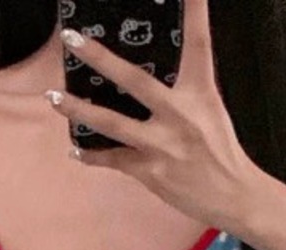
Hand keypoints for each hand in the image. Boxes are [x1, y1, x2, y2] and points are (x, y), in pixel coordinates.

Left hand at [52, 0, 259, 230]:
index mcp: (199, 93)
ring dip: (78, 110)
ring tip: (52, 97)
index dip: (194, 10)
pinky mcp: (151, 171)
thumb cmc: (221, 150)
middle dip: (100, 58)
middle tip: (71, 37)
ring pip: (111, 123)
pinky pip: (113, 161)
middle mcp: (178, 115)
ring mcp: (161, 145)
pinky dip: (92, 156)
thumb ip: (184, 87)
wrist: (233, 196)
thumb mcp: (209, 108)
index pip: (198, 44)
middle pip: (134, 80)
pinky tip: (75, 150)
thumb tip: (148, 73)